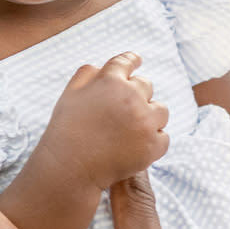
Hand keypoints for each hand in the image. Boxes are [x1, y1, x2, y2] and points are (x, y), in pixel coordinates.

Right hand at [35, 52, 169, 191]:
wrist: (69, 168)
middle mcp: (132, 97)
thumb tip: (105, 67)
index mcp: (111, 80)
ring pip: (161, 110)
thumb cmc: (66, 131)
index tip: (137, 60)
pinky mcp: (153, 145)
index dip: (133, 60)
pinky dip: (152, 142)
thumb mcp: (70, 94)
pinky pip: (163, 137)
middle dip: (137, 95)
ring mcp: (145, 122)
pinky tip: (136, 147)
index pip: (127, 61)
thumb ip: (88, 74)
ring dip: (150, 117)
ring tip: (133, 130)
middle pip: (146, 85)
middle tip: (123, 112)